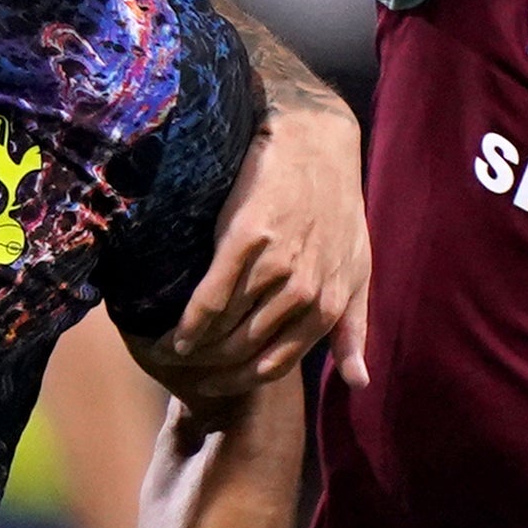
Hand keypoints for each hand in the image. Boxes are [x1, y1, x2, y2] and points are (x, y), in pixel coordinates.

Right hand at [157, 104, 370, 392]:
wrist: (314, 142)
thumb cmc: (337, 209)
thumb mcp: (357, 271)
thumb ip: (354, 329)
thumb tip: (359, 384)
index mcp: (329, 303)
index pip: (275, 363)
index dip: (238, 382)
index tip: (211, 386)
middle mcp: (304, 290)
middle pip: (245, 350)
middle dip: (210, 370)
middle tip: (182, 374)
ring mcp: (275, 265)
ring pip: (227, 329)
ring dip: (195, 351)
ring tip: (169, 356)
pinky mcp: (245, 239)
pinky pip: (211, 297)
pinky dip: (190, 323)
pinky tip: (173, 335)